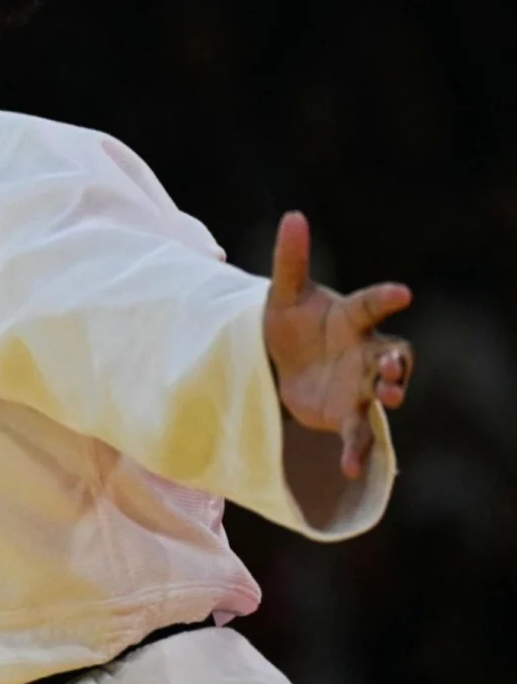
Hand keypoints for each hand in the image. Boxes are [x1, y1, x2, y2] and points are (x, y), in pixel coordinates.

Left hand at [264, 212, 414, 479]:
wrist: (280, 362)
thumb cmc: (290, 322)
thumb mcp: (283, 294)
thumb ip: (291, 259)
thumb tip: (292, 216)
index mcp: (351, 318)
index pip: (371, 305)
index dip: (385, 298)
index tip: (402, 292)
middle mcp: (365, 351)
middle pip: (391, 354)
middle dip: (396, 362)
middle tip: (394, 369)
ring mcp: (360, 384)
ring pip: (382, 394)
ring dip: (388, 397)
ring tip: (390, 401)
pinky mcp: (348, 413)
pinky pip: (359, 433)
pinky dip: (357, 449)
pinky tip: (348, 467)